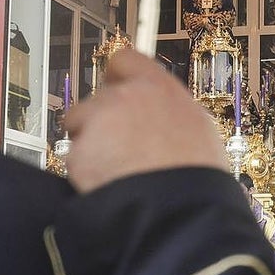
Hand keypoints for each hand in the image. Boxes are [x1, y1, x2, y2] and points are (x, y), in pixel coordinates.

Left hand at [64, 48, 227, 192]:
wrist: (179, 214)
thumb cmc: (196, 177)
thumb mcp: (198, 129)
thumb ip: (168, 110)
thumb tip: (157, 110)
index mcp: (158, 88)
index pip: (124, 60)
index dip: (118, 77)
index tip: (116, 89)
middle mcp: (125, 98)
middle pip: (98, 99)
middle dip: (104, 121)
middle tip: (124, 149)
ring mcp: (99, 124)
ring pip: (81, 127)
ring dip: (92, 144)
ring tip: (118, 171)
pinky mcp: (80, 153)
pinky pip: (76, 158)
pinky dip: (86, 172)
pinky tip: (111, 185)